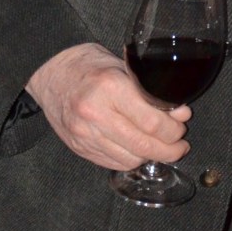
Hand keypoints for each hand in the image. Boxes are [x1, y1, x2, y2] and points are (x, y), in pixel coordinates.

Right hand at [26, 42, 190, 169]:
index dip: (174, 129)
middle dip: (170, 150)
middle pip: (144, 146)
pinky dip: (132, 159)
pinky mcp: (80, 148)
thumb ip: (151, 92)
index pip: (152, 122)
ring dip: (152, 156)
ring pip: (131, 159)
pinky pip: (114, 163)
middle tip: (179, 146)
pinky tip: (138, 149)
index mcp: (110, 87)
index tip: (181, 127)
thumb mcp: (123, 67)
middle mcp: (95, 114)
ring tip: (160, 146)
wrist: (50, 75)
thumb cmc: (88, 66)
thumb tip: (180, 114)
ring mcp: (85, 134)